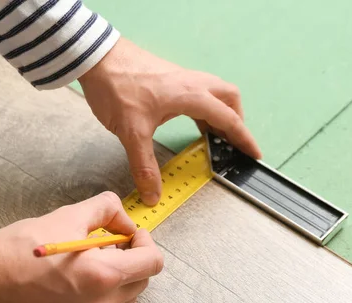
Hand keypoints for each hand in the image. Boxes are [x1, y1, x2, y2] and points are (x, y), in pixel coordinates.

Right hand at [0, 192, 162, 302]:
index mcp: (104, 276)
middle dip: (134, 258)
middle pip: (142, 280)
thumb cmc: (19, 249)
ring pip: (127, 297)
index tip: (132, 234)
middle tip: (111, 243)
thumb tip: (125, 220)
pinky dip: (105, 293)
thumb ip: (107, 209)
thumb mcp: (69, 216)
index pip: (153, 262)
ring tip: (92, 260)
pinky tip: (80, 279)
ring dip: (121, 276)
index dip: (146, 242)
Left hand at [78, 37, 262, 205]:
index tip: (254, 154)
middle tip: (232, 143)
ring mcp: (182, 78)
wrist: (96, 58)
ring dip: (221, 113)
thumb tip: (153, 195)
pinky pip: (200, 92)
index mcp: (192, 96)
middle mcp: (193, 84)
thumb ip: (145, 166)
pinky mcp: (171, 77)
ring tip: (215, 136)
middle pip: (230, 99)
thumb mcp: (131, 132)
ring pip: (216, 93)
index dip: (244, 139)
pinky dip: (205, 108)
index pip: (228, 119)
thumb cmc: (117, 88)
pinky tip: (193, 120)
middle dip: (236, 121)